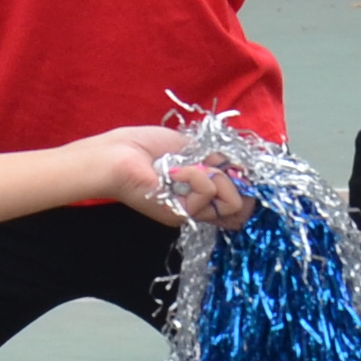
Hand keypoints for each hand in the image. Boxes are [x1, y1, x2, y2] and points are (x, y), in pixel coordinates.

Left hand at [96, 123, 249, 228]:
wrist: (116, 155)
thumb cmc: (144, 146)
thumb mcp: (188, 147)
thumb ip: (215, 160)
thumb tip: (241, 167)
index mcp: (199, 192)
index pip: (238, 203)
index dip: (245, 184)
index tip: (234, 166)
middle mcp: (198, 206)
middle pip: (242, 207)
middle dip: (233, 178)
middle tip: (209, 164)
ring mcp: (190, 212)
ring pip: (232, 202)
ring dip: (214, 174)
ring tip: (185, 167)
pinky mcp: (181, 214)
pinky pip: (208, 190)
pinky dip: (195, 173)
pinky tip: (173, 172)